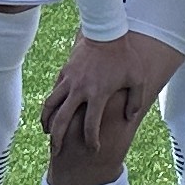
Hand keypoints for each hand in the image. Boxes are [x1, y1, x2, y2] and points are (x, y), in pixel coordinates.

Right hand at [39, 34, 147, 161]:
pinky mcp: (64, 72)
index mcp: (98, 94)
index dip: (91, 140)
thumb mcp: (137, 79)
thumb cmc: (125, 57)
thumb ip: (135, 101)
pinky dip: (51, 104)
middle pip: (62, 120)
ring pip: (50, 106)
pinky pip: (54, 92)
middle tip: (57, 152)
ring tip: (47, 134)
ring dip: (46, 122)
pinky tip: (52, 112)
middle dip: (58, 139)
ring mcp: (69, 80)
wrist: (106, 32)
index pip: (90, 125)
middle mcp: (80, 90)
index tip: (94, 149)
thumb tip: (130, 118)